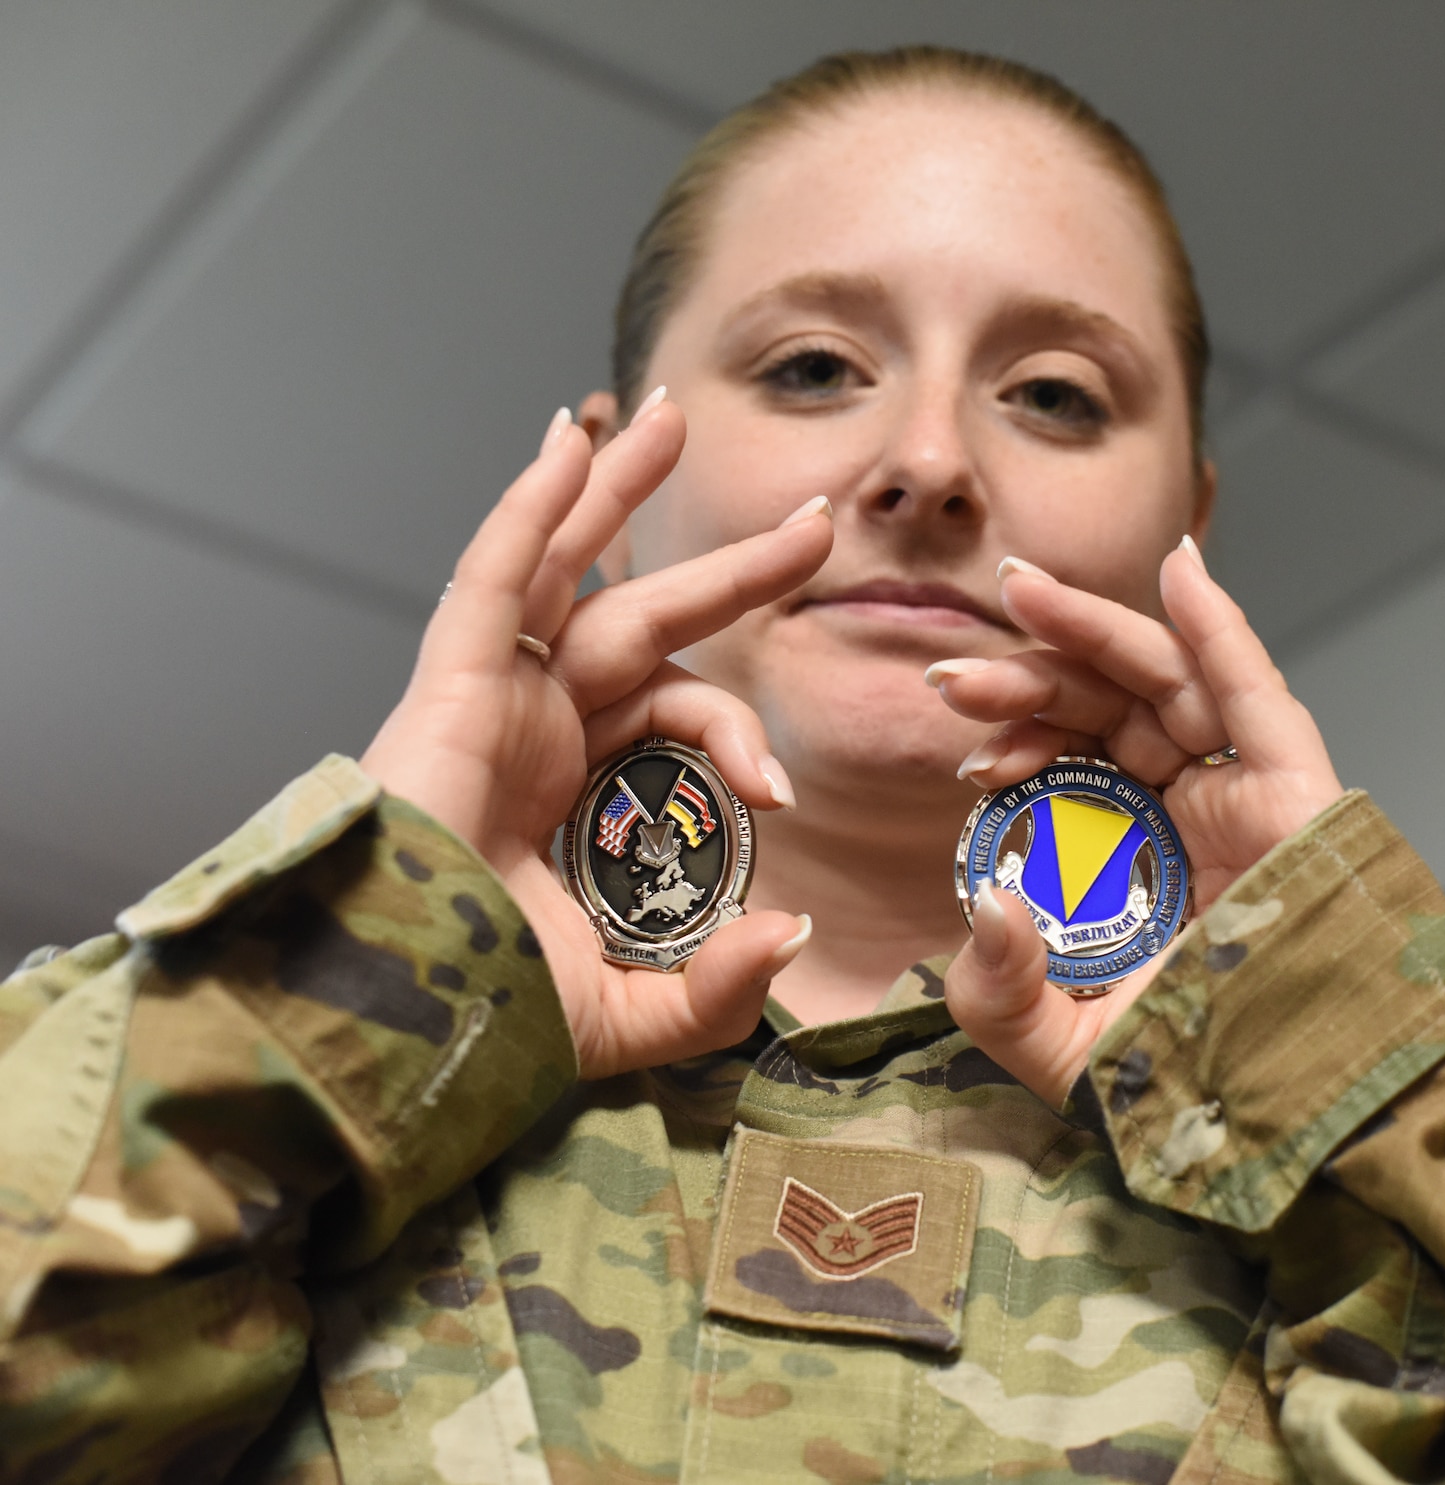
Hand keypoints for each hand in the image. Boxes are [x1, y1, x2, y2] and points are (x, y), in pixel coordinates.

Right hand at [360, 396, 834, 1076]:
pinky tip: (570, 442)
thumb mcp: (634, 1012)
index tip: (778, 792)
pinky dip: (533, 508)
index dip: (740, 733)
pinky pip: (499, 578)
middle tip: (814, 523)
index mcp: (584, 784)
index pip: (682, 716)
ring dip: (616, 492)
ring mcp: (495, 697)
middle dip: (731, 568)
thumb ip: (720, 987)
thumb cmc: (486, 1016)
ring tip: (670, 420)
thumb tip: (798, 932)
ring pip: (570, 571)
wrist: (391, 1024)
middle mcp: (544, 726)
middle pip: (648, 618)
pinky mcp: (451, 683)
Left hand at [926, 539, 1341, 1103]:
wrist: (1273, 1126)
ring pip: (1164, 684)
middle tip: (956, 672)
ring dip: (1090, 632)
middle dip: (1029, 674)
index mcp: (1124, 852)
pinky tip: (1179, 571)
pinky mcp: (1295, 798)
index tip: (959, 733)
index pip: (1066, 758)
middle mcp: (1180, 813)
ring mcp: (1237, 799)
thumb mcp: (1045, 1041)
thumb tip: (986, 899)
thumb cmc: (1169, 1082)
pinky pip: (1256, 697)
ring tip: (1021, 594)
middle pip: (1104, 707)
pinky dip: (1220, 628)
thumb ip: (993, 984)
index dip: (1015, 730)